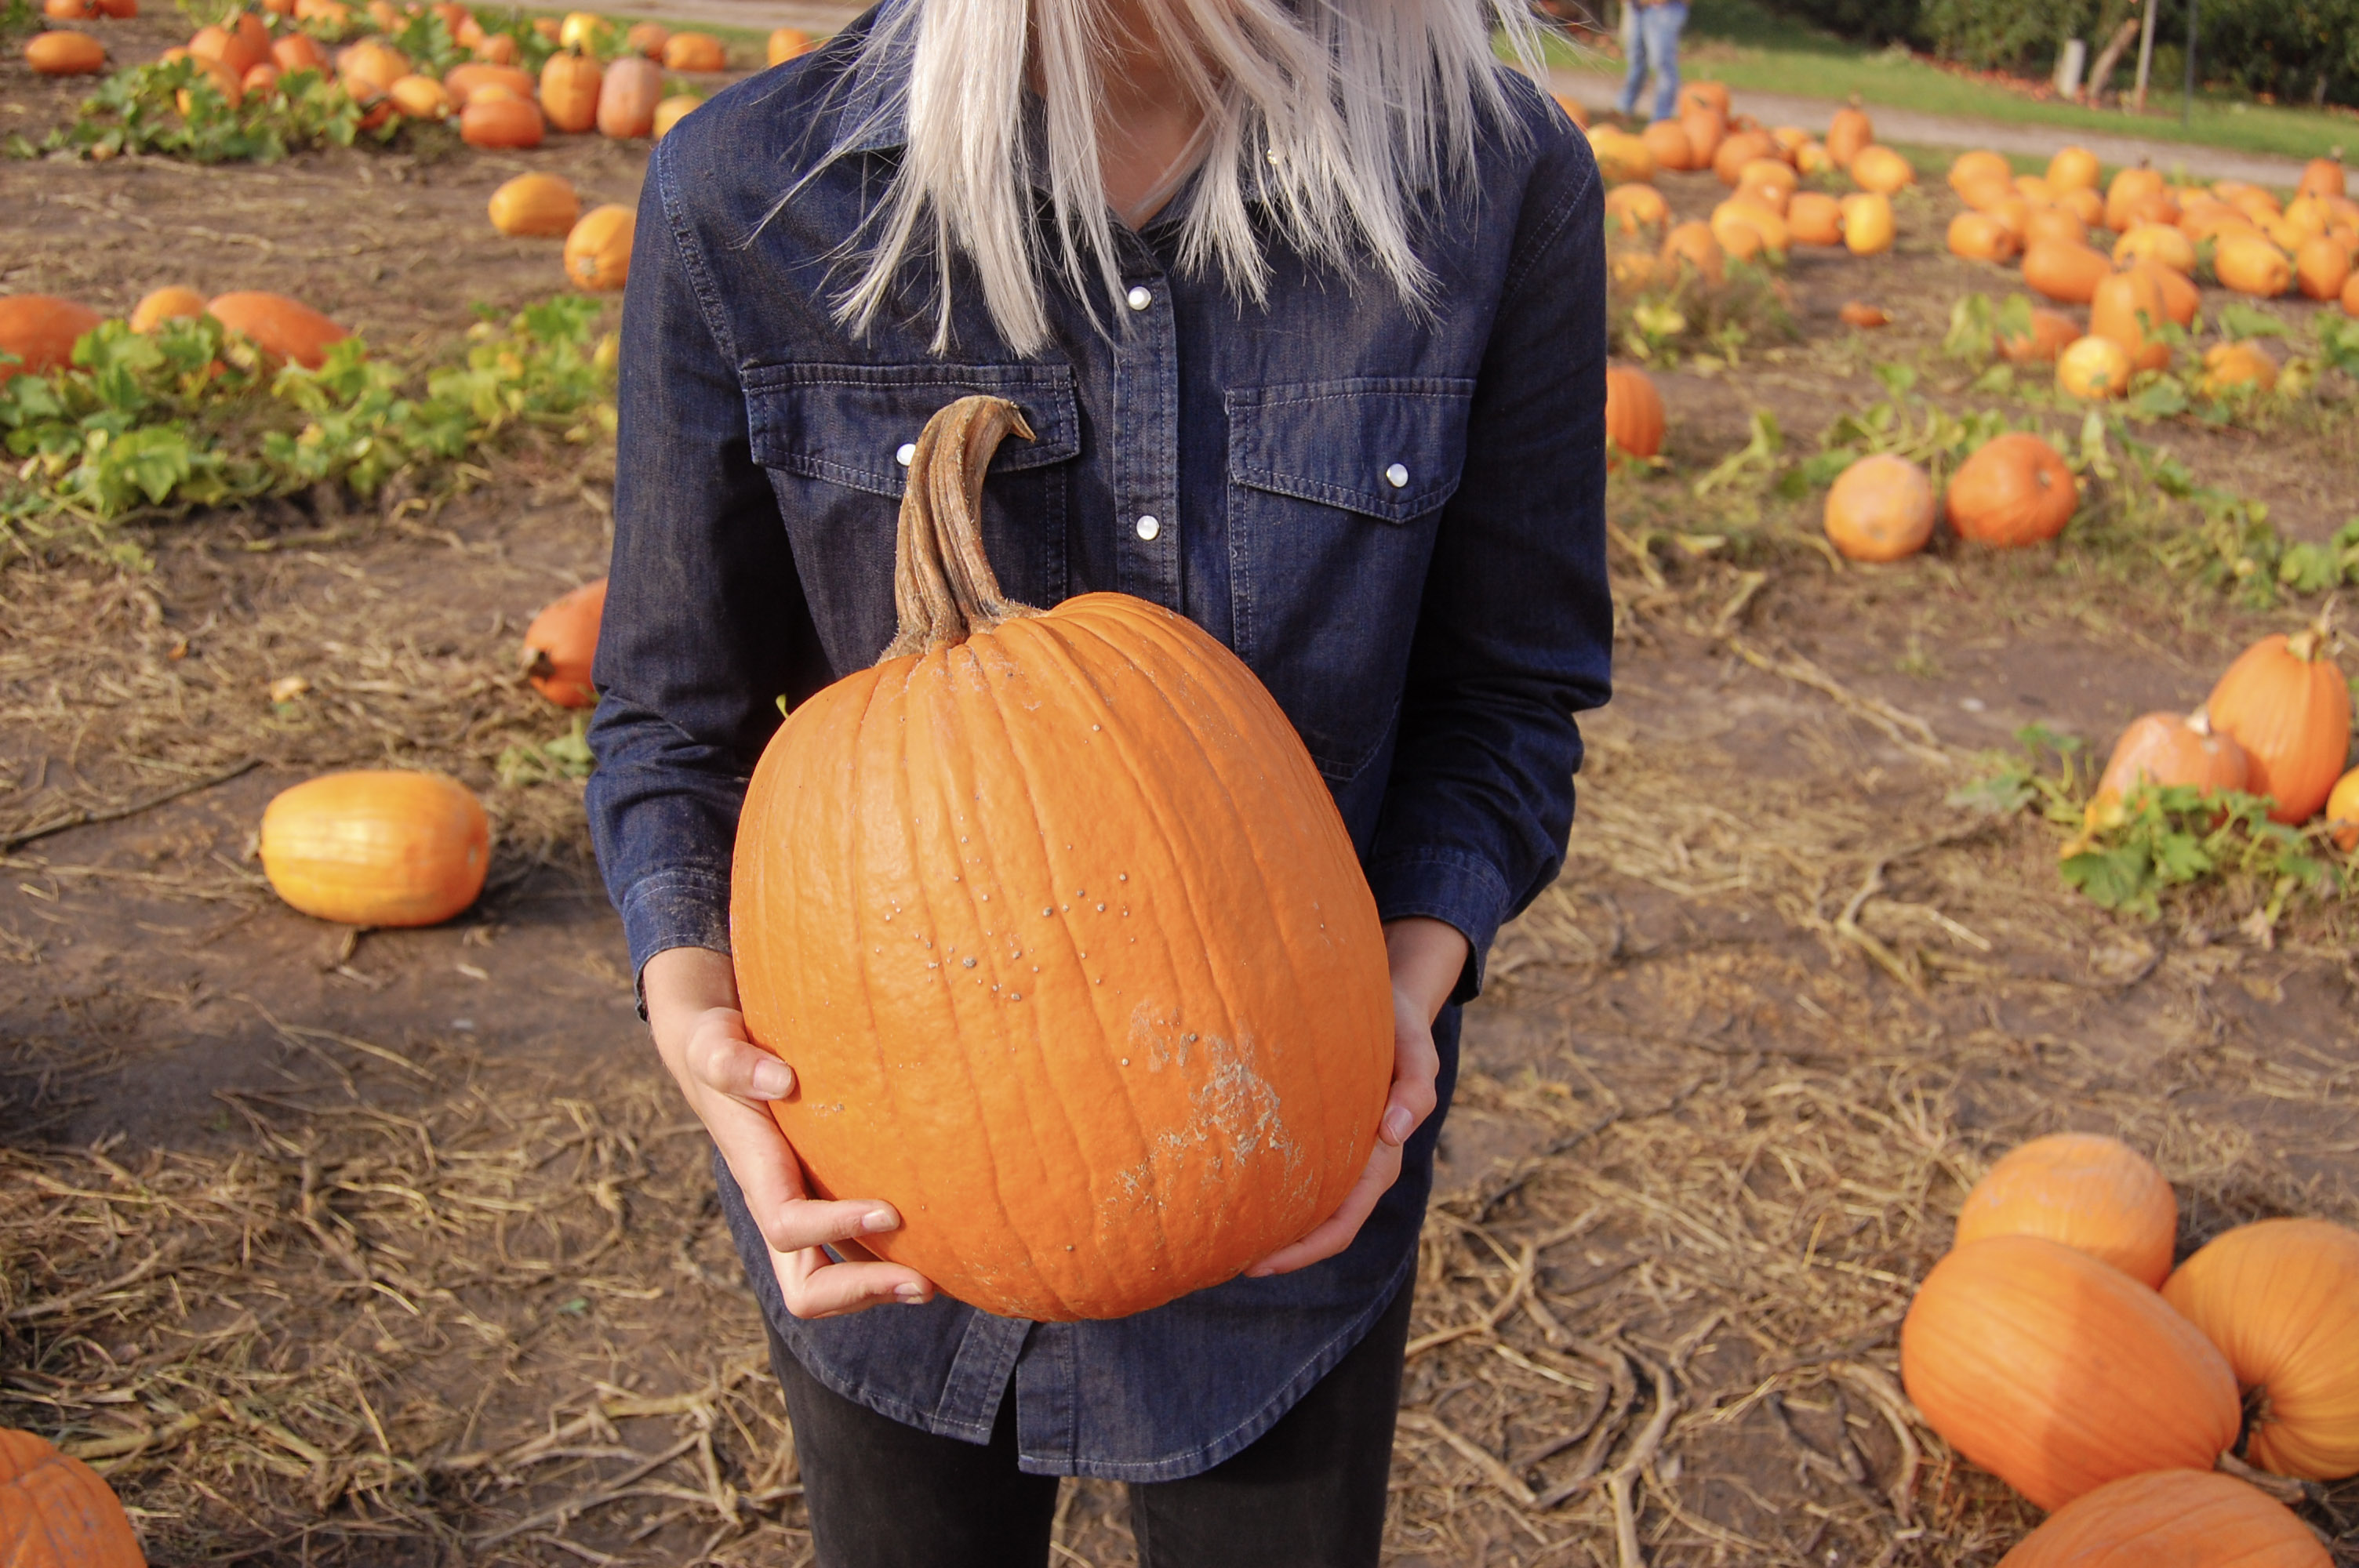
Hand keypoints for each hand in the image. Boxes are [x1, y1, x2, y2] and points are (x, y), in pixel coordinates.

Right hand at [642, 946, 935, 1317]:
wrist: (718, 1056)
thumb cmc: (719, 1050)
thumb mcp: (714, 1047)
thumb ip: (732, 1062)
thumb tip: (781, 1080)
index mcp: (757, 1175)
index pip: (788, 1227)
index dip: (835, 1228)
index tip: (890, 1213)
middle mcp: (780, 1206)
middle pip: (807, 1287)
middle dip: (861, 1292)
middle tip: (923, 1282)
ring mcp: (804, 1208)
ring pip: (836, 1277)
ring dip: (883, 1285)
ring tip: (943, 1276)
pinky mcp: (826, 1197)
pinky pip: (855, 1248)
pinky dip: (891, 1255)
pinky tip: (943, 1238)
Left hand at [1247, 917, 1466, 1277]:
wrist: (1392, 1002)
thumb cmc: (1402, 1027)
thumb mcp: (1416, 1049)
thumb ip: (1414, 1088)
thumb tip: (1393, 1134)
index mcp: (1381, 1156)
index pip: (1343, 1220)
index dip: (1305, 1249)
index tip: (1261, 1264)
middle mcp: (1360, 1161)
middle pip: (1322, 1225)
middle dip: (1283, 1252)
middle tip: (1234, 1263)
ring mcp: (1343, 1149)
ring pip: (1310, 1204)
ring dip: (1278, 1227)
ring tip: (1230, 1238)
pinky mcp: (1325, 1129)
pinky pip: (1300, 1172)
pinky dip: (1275, 1189)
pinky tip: (1241, 1187)